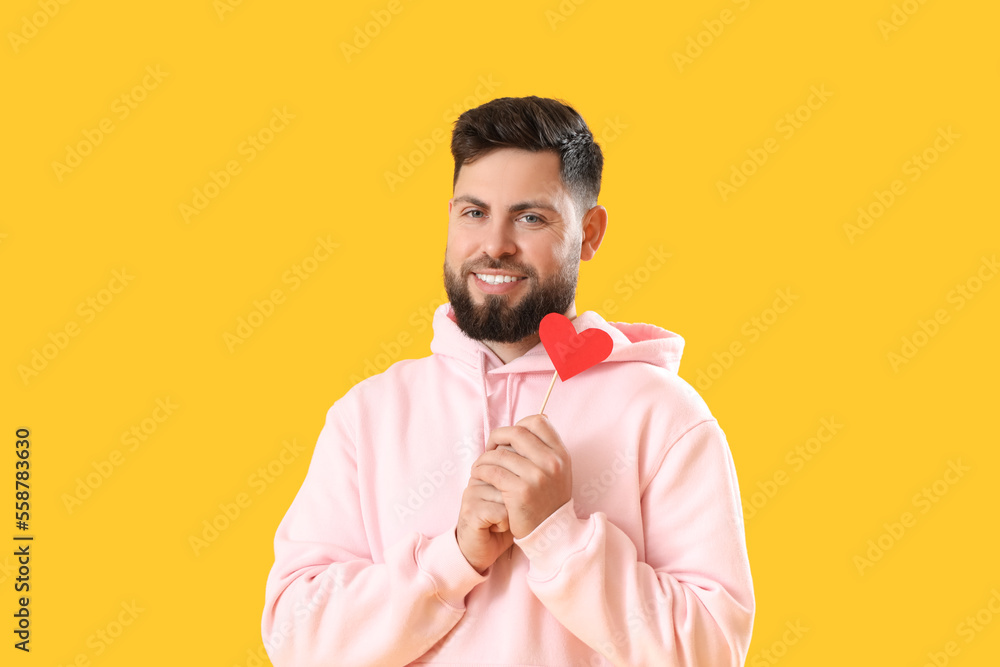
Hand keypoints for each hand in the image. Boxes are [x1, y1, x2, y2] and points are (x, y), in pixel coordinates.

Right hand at [455, 477, 512, 573]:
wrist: (481, 550)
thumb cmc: (500, 523)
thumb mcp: (511, 499)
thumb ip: (518, 482)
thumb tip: (534, 472)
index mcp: (486, 473)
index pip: (513, 473)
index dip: (519, 492)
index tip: (508, 504)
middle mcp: (476, 481)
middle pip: (511, 484)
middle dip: (515, 503)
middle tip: (503, 514)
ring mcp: (471, 494)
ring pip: (508, 499)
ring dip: (511, 515)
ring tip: (498, 521)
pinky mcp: (471, 511)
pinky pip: (501, 513)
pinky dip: (504, 525)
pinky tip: (494, 529)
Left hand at [470, 414, 572, 538]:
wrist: (551, 534)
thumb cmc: (548, 501)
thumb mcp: (557, 472)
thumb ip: (545, 450)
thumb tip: (527, 424)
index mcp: (561, 454)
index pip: (538, 422)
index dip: (519, 425)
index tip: (509, 439)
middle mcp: (551, 462)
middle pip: (517, 433)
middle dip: (497, 437)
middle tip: (490, 449)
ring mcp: (537, 476)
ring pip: (500, 453)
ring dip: (485, 457)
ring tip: (481, 465)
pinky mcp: (520, 491)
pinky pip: (493, 471)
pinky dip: (481, 470)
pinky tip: (479, 475)